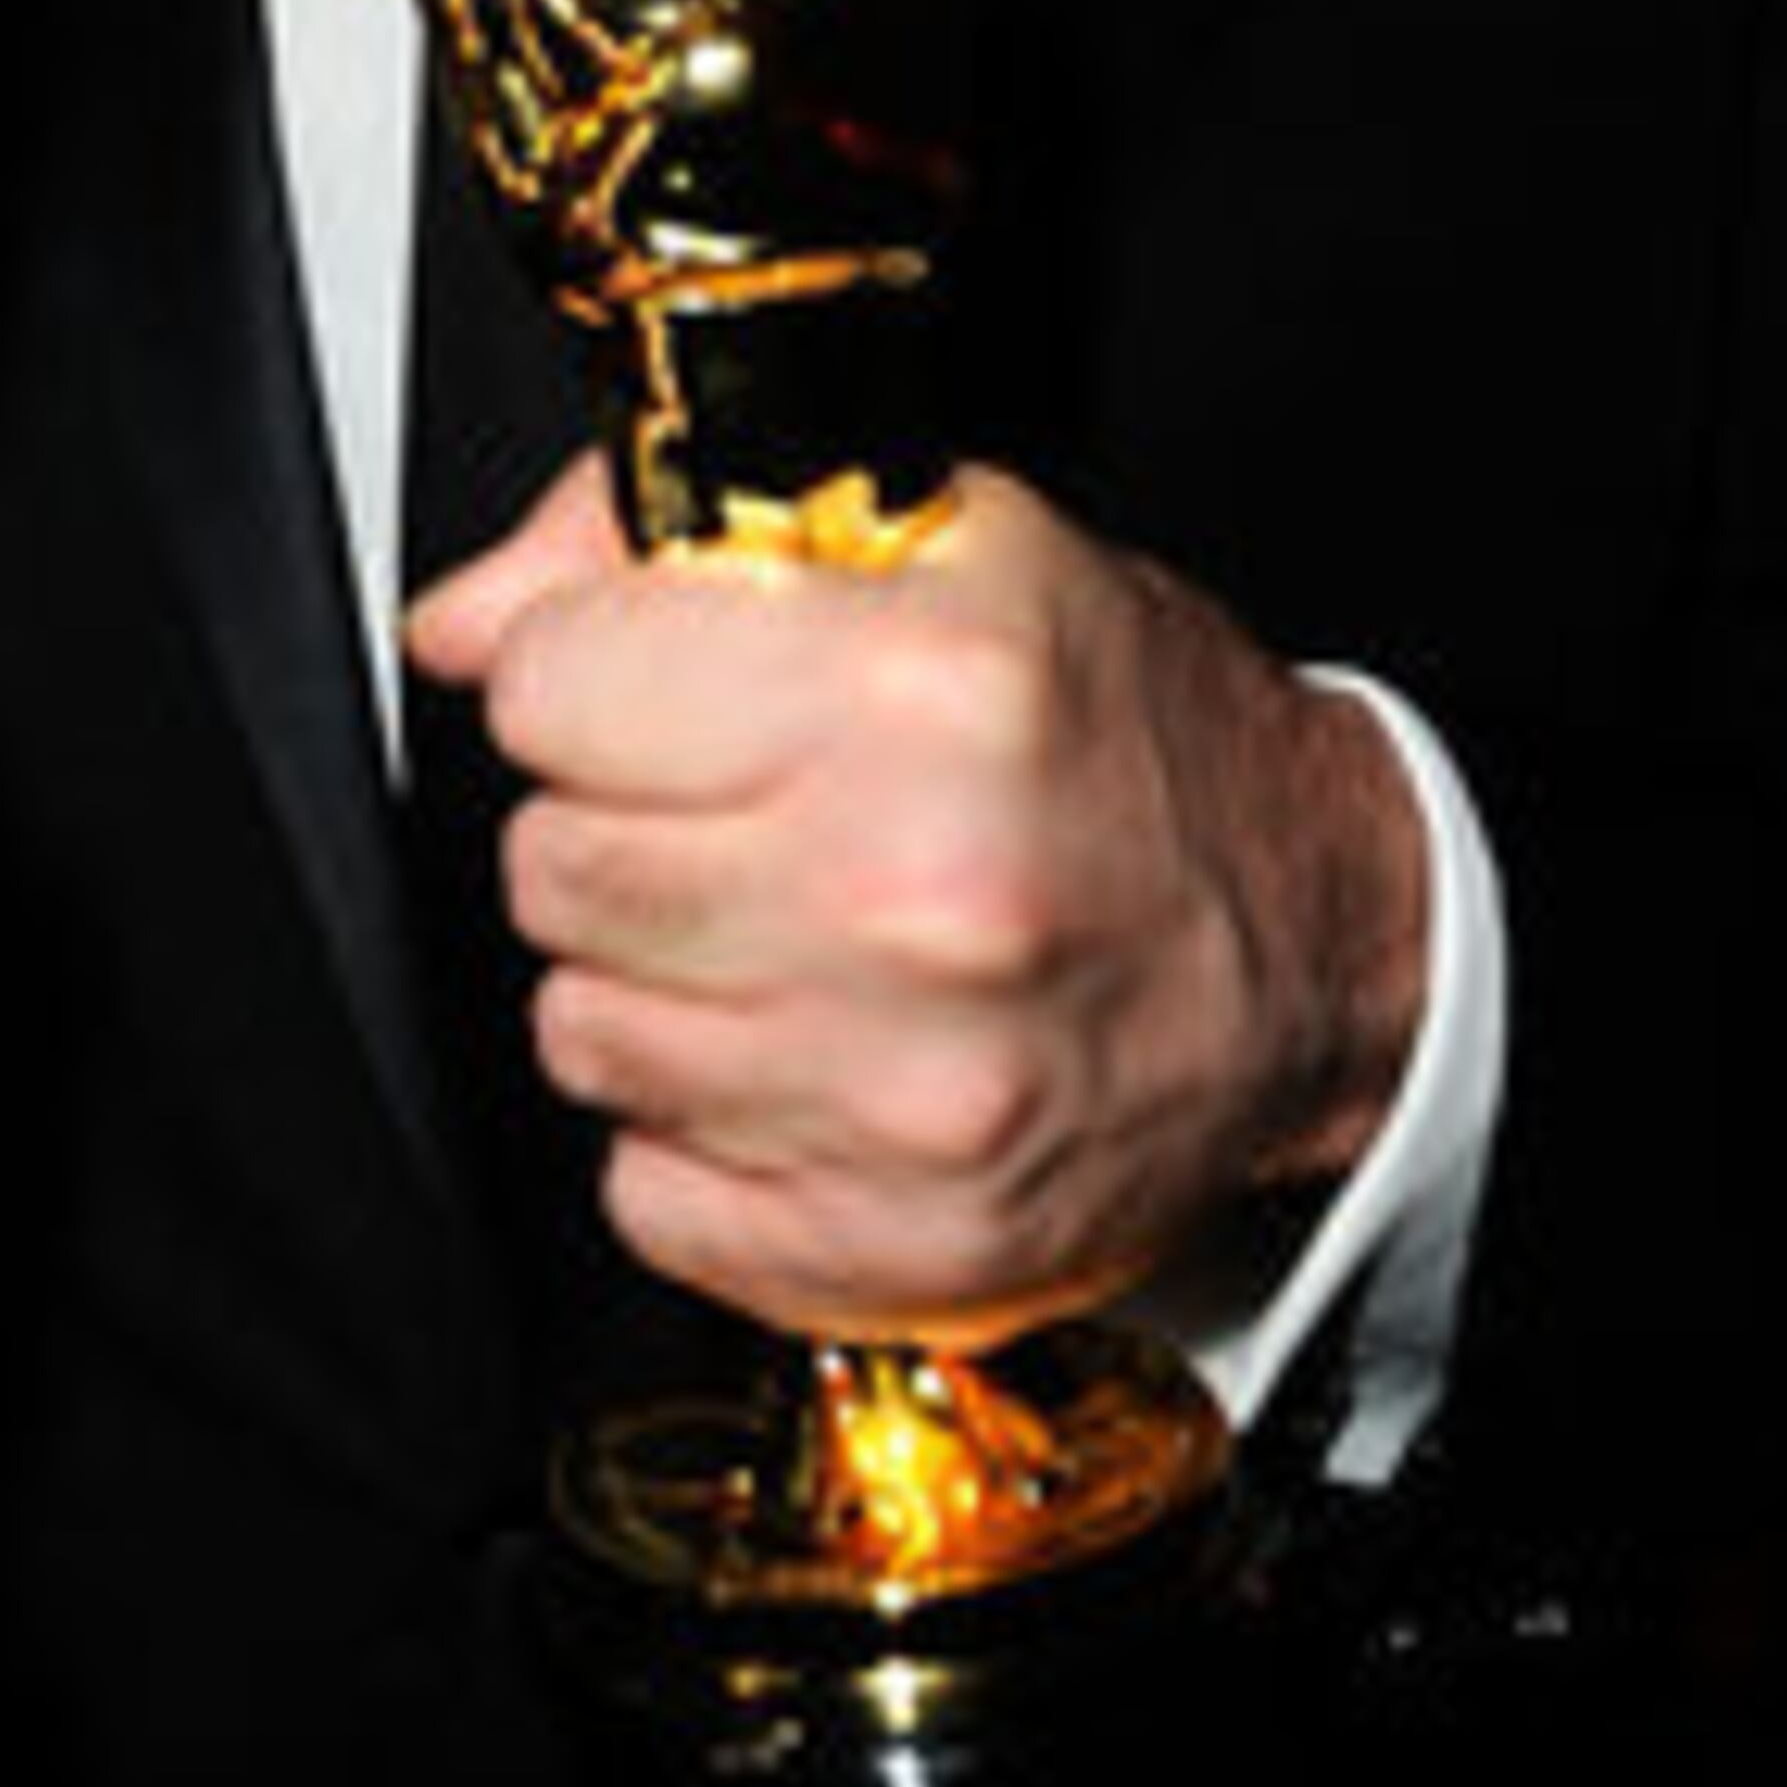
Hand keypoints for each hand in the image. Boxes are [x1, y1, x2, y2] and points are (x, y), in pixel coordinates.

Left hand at [406, 455, 1424, 1348]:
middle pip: (552, 866)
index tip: (656, 689)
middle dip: (619, 825)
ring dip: (655, 982)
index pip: (553, 689)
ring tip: (789, 933)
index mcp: (921, 692)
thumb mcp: (937, 543)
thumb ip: (655, 545)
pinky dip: (702, 1134)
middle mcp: (915, 899)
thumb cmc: (1126, 738)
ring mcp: (910, 1096)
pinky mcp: (906, 1244)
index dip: (591, 675)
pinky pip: (650, 1194)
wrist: (1318, 944)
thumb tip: (468, 620)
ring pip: (581, 1034)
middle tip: (743, 814)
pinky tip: (810, 1055)